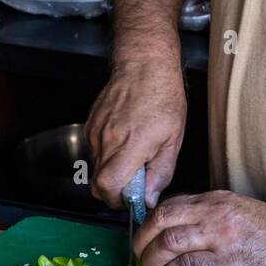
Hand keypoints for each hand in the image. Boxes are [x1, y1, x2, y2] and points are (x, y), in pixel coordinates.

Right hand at [86, 58, 185, 209]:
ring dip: (111, 170)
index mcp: (131, 144)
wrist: (144, 64)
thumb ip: (161, 172)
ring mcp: (96, 130)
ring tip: (133, 153)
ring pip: (96, 167)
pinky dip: (107, 153)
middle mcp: (109, 138)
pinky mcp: (90, 123)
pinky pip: (94, 149)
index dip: (116, 200)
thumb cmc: (164, 96)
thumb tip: (148, 198)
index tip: (130, 199)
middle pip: (97, 182)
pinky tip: (124, 138)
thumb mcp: (174, 138)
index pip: (107, 185)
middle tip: (133, 182)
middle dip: (113, 190)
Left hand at [132, 189, 265, 265]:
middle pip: (161, 219)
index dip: (150, 223)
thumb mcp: (239, 213)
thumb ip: (211, 218)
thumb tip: (182, 235)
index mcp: (216, 200)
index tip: (145, 239)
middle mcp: (213, 213)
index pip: (170, 205)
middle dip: (142, 239)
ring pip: (167, 242)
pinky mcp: (224, 263)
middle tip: (139, 257)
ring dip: (151, 261)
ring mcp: (218, 237)